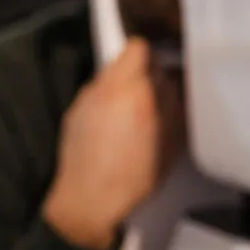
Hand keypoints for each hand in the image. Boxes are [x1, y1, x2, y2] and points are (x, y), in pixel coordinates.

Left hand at [43, 39, 184, 249]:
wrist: (88, 201)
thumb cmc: (134, 175)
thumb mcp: (171, 141)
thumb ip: (174, 104)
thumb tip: (175, 82)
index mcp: (133, 91)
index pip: (139, 48)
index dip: (155, 57)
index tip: (165, 73)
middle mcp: (105, 88)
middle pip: (123, 58)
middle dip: (141, 71)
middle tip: (154, 93)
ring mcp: (85, 99)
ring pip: (109, 77)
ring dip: (124, 87)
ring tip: (134, 115)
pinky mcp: (73, 113)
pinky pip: (96, 96)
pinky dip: (108, 104)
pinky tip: (114, 130)